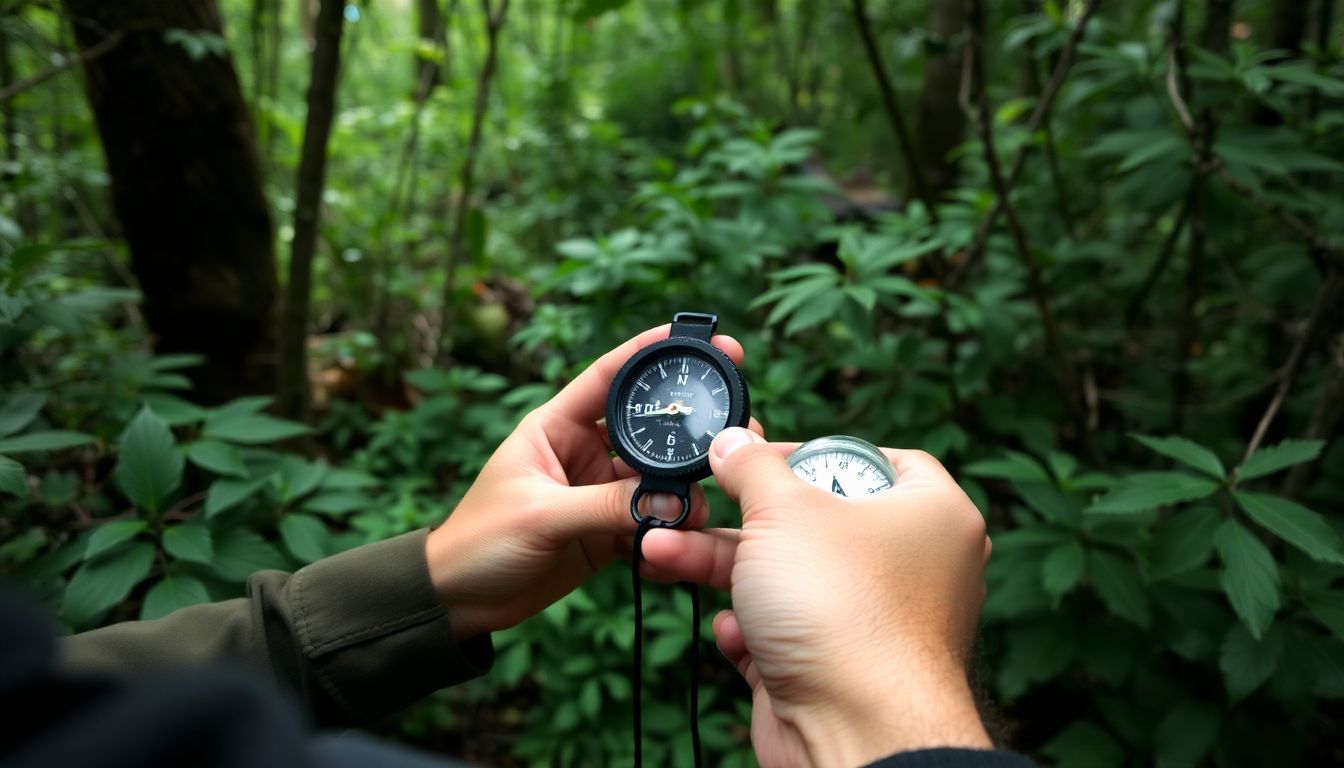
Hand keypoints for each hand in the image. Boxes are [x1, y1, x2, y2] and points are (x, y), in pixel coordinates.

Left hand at [423, 326, 757, 640]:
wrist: (460, 603)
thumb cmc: (478, 542)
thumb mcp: (539, 515)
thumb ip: (604, 505)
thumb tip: (670, 502)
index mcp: (556, 425)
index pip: (609, 376)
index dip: (652, 352)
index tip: (699, 339)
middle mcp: (583, 451)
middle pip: (648, 429)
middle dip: (687, 430)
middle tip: (730, 432)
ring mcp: (599, 492)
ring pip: (658, 481)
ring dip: (681, 496)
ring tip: (694, 515)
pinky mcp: (608, 531)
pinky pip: (653, 522)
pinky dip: (668, 532)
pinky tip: (675, 546)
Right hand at [640, 428, 992, 767]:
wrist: (854, 732)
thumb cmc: (843, 610)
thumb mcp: (784, 510)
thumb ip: (752, 468)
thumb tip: (733, 441)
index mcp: (929, 513)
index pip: (876, 458)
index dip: (815, 450)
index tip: (764, 455)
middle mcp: (910, 565)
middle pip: (816, 519)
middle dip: (739, 516)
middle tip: (697, 503)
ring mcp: (873, 620)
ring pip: (788, 577)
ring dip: (720, 565)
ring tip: (661, 552)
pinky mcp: (837, 668)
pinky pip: (785, 632)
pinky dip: (750, 627)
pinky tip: (734, 630)